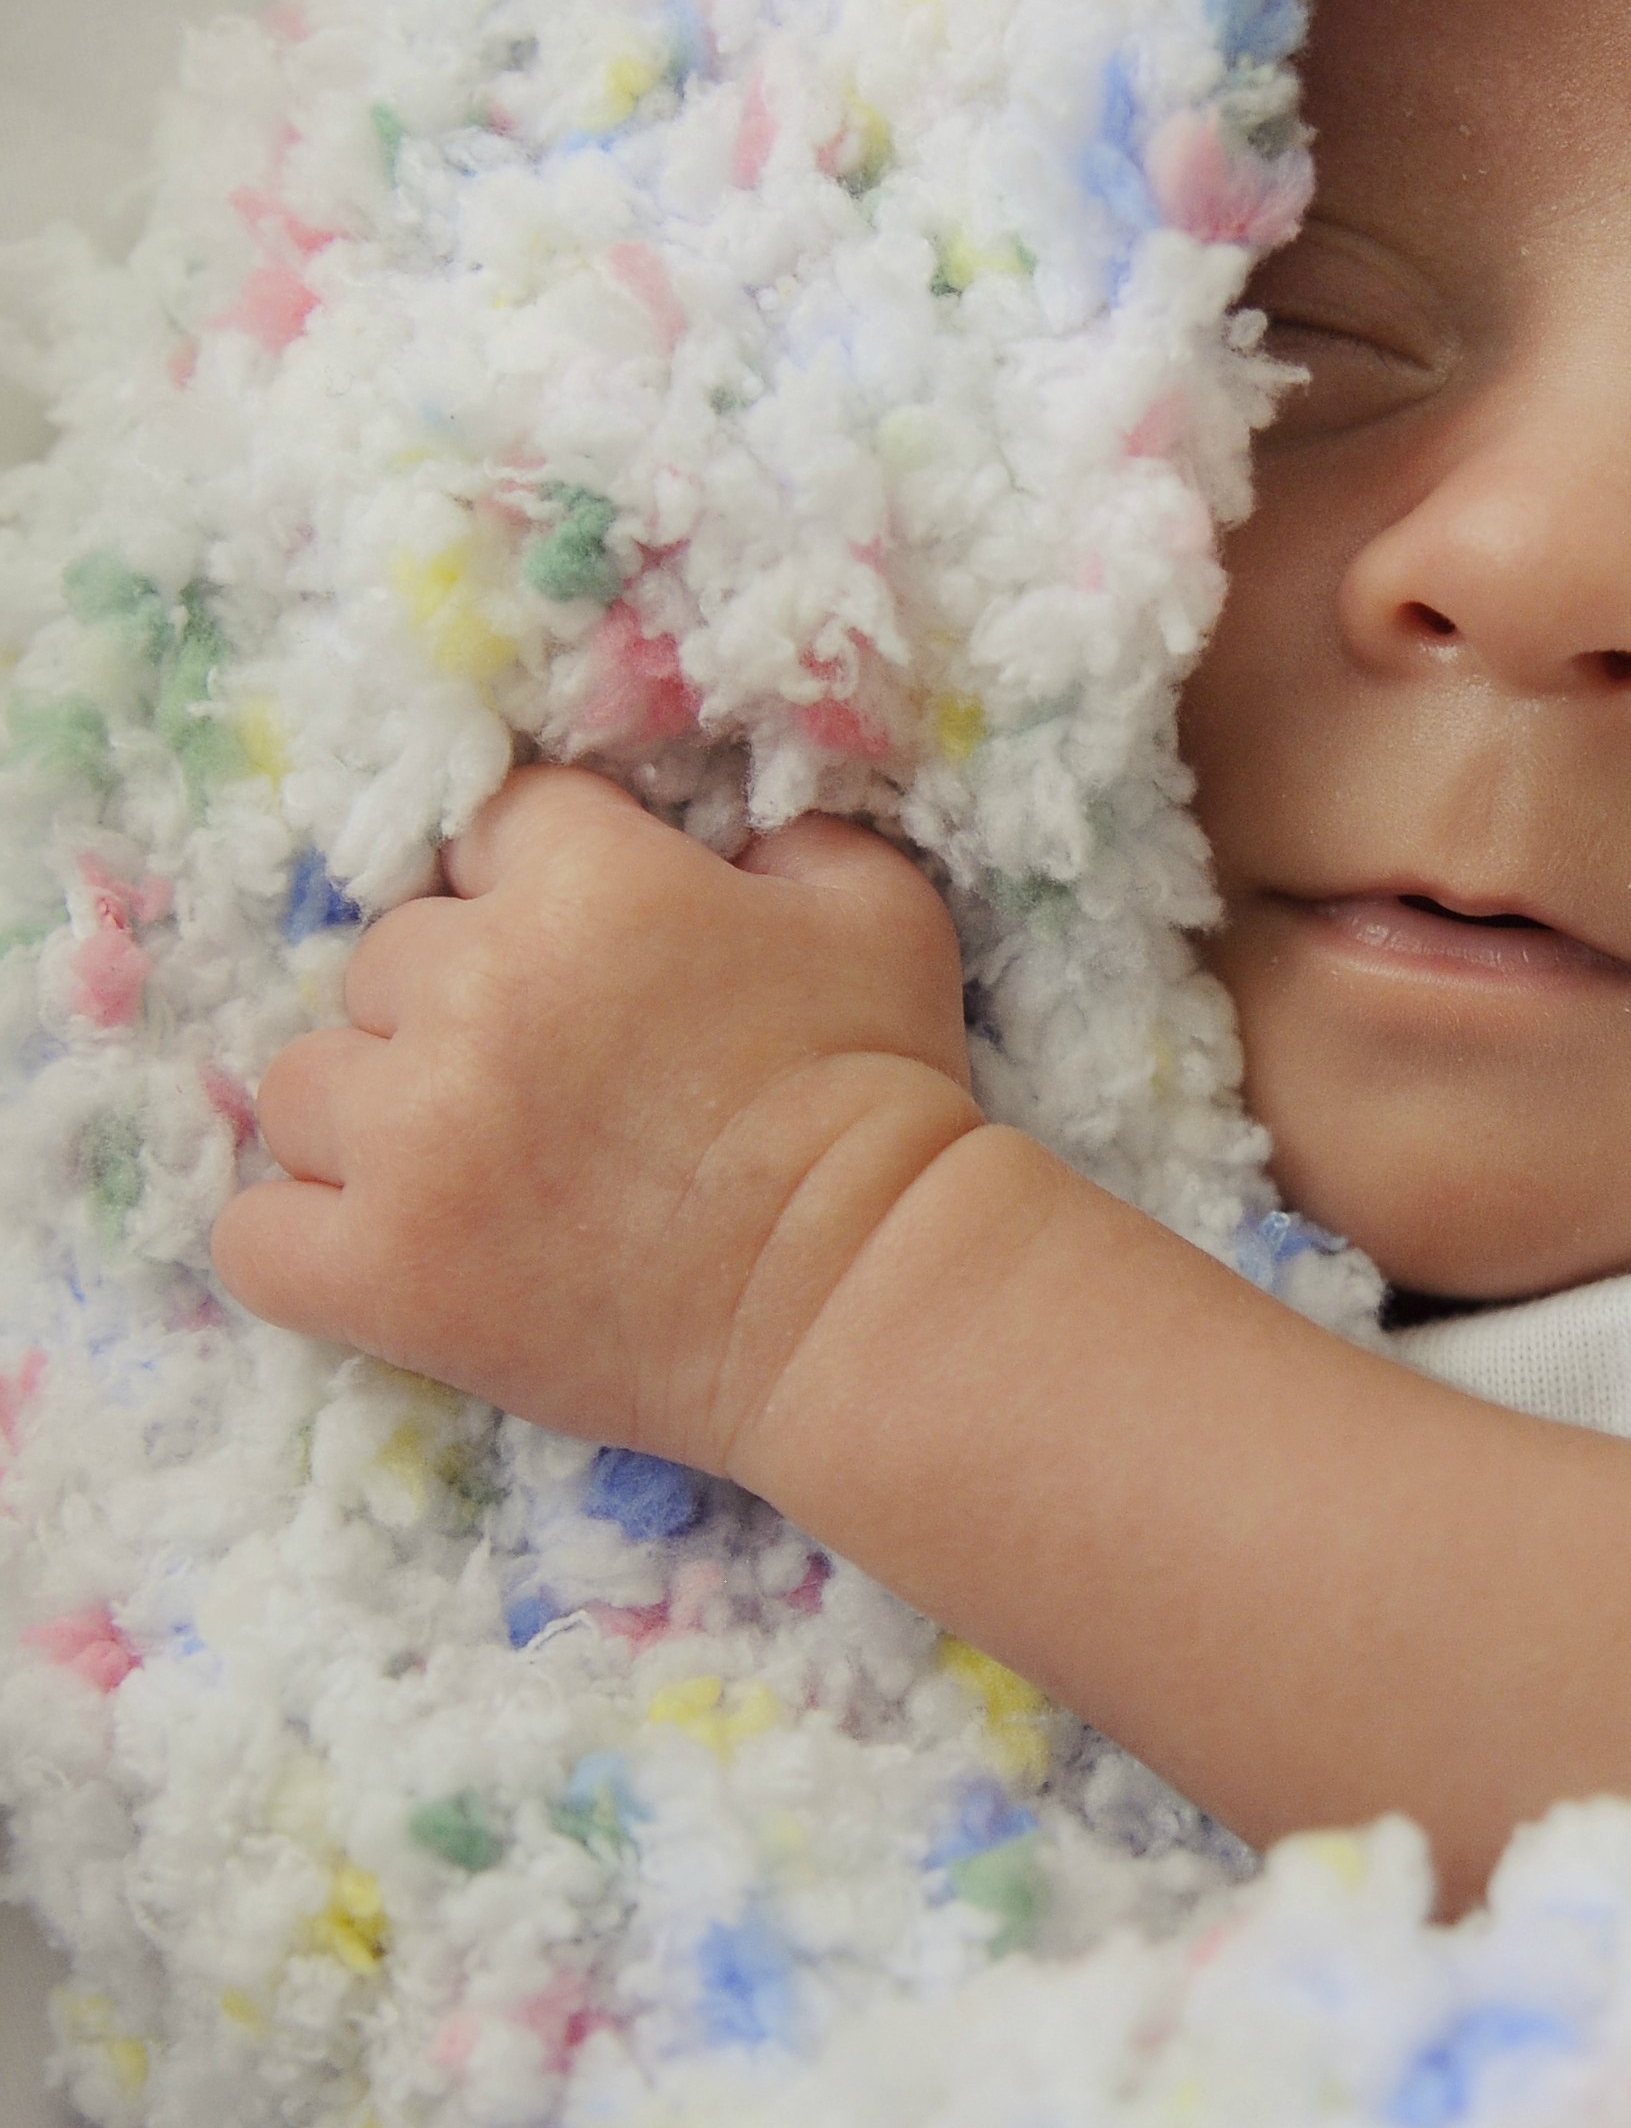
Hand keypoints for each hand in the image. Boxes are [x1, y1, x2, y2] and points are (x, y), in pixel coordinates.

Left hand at [212, 765, 979, 1473]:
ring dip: (372, 1118)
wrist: (864, 1300)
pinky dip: (305, 1240)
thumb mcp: (877, 911)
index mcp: (584, 884)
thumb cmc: (878, 1100)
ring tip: (465, 1171)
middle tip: (552, 1086)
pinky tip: (385, 1246)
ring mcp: (413, 1139)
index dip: (539, 889)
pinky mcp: (383, 1272)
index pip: (491, 827)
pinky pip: (254, 1232)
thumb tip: (721, 840)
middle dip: (457, 1009)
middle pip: (386, 958)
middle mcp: (475, 991)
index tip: (593, 964)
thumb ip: (780, 837)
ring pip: (307, 1085)